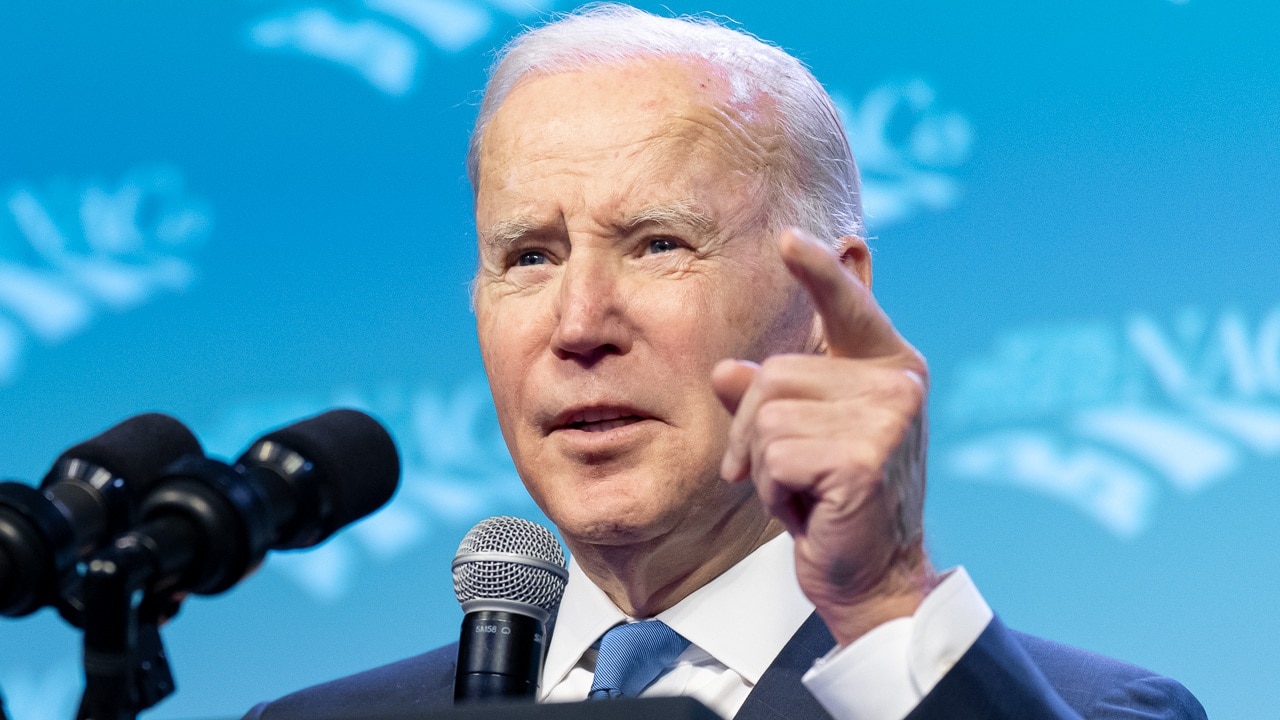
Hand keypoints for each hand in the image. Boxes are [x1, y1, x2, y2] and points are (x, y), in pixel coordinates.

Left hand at [712, 228, 934, 646]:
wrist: (871, 579)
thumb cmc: (835, 505)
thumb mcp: (799, 440)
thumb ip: (773, 398)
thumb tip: (726, 370)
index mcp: (890, 369)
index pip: (848, 307)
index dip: (817, 273)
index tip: (788, 238)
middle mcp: (898, 384)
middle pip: (774, 375)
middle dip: (755, 432)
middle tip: (788, 477)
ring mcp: (887, 419)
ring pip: (766, 416)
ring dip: (765, 466)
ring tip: (802, 493)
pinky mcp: (863, 457)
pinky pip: (773, 455)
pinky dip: (773, 490)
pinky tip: (809, 510)